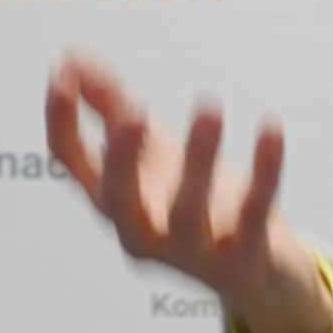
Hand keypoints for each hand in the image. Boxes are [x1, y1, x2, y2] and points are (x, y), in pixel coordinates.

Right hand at [45, 50, 332, 332]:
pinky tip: (270, 129)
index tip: (63, 74)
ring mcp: (192, 252)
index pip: (71, 164)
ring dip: (197, 160)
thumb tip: (73, 58)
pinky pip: (254, 216)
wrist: (259, 274)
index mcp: (115, 200)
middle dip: (121, 157)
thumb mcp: (152, 153)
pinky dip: (264, 173)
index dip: (61, 121)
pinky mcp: (244, 260)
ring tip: (209, 107)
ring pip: (187, 213)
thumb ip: (112, 106)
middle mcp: (144, 231)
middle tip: (130, 112)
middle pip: (119, 200)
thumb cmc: (196, 205)